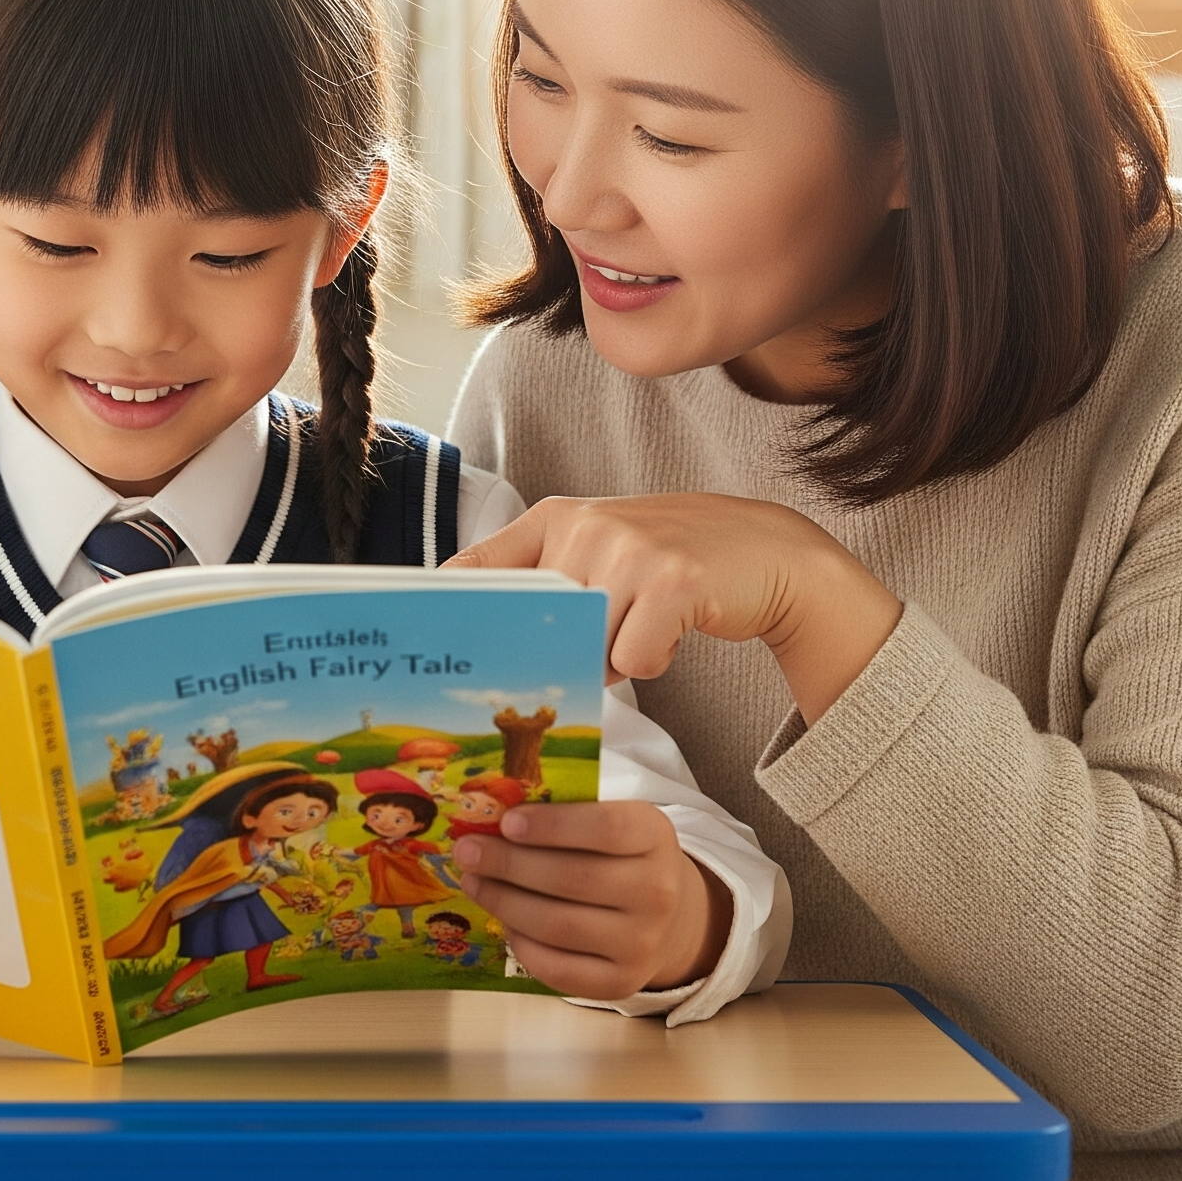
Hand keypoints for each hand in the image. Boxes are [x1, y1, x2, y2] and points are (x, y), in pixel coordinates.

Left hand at [448, 493, 902, 721]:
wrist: (763, 553)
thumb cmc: (668, 564)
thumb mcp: (598, 553)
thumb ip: (547, 584)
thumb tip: (486, 641)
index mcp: (554, 519)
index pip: (478, 566)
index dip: (445, 606)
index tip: (418, 640)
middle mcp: (584, 526)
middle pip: (539, 626)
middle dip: (564, 650)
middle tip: (602, 636)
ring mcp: (629, 550)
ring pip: (589, 648)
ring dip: (614, 657)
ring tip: (644, 622)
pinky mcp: (672, 581)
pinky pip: (633, 660)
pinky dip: (651, 660)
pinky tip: (673, 629)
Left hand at [452, 800, 727, 996]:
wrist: (667, 915)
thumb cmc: (621, 854)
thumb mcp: (611, 817)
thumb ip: (566, 812)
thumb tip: (493, 812)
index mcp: (655, 836)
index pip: (606, 828)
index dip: (553, 826)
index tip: (506, 821)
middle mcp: (657, 893)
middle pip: (573, 879)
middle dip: (510, 864)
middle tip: (468, 851)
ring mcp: (642, 944)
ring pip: (559, 926)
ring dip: (506, 902)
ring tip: (473, 881)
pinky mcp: (621, 983)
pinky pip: (559, 970)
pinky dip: (523, 945)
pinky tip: (504, 920)